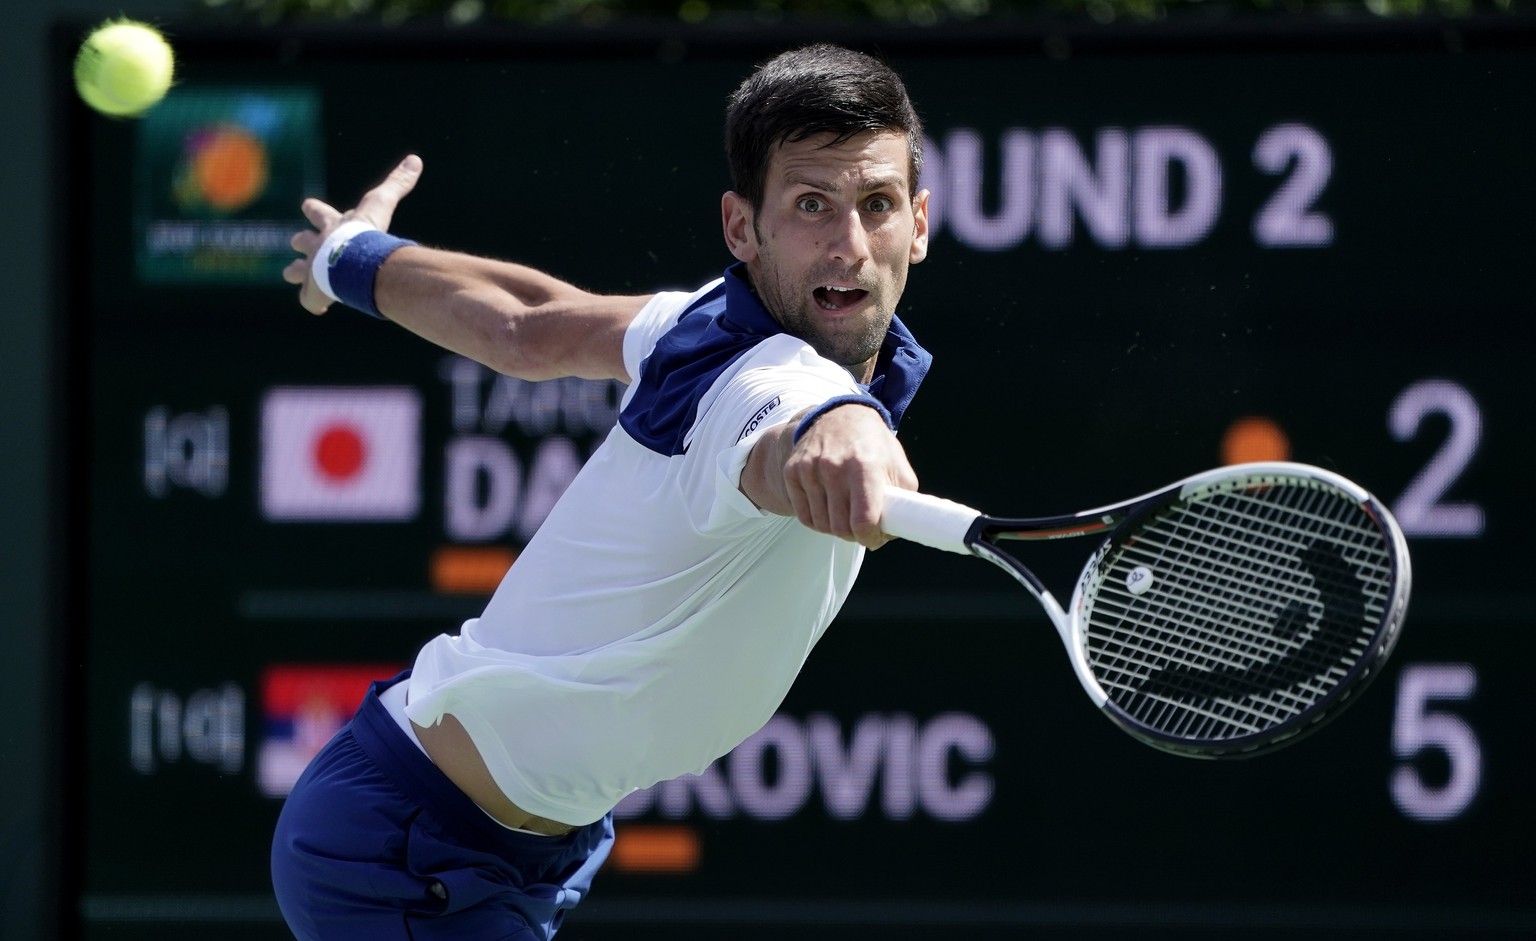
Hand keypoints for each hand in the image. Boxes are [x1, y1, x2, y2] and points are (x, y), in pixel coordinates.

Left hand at [282, 154, 423, 314]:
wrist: (352, 261)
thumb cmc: (365, 233)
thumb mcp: (380, 204)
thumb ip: (396, 184)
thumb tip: (415, 159)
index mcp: (330, 227)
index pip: (317, 213)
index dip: (313, 210)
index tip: (307, 206)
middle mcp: (317, 247)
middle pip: (301, 241)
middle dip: (301, 242)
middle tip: (296, 242)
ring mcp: (312, 270)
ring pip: (297, 271)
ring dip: (297, 273)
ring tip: (295, 277)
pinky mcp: (314, 292)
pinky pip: (309, 301)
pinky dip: (313, 303)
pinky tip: (319, 308)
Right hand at [782, 403, 918, 548]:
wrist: (837, 416)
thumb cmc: (872, 444)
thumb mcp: (897, 465)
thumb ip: (902, 499)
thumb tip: (895, 530)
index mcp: (864, 466)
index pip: (863, 520)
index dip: (871, 538)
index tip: (875, 538)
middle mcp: (834, 467)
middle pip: (841, 528)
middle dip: (854, 536)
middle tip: (861, 528)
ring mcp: (809, 470)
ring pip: (821, 525)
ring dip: (835, 528)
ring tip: (846, 515)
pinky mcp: (793, 472)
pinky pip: (804, 516)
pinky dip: (817, 520)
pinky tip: (829, 509)